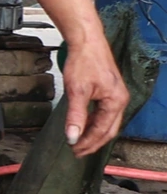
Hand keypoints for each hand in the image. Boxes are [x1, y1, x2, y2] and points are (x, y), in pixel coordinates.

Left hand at [61, 38, 127, 156]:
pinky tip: (83, 125)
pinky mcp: (110, 91)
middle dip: (93, 142)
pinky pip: (104, 113)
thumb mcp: (77, 91)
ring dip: (93, 133)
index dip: (88, 143)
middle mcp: (120, 100)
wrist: (87, 41)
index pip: (102, 131)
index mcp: (116, 102)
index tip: (74, 151)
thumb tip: (73, 137)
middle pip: (109, 130)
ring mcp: (116, 96)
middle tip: (77, 152)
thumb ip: (76, 116)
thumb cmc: (83, 62)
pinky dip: (94, 122)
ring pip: (107, 122)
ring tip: (78, 142)